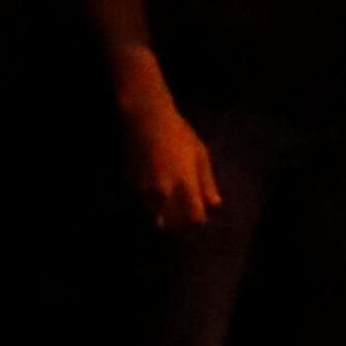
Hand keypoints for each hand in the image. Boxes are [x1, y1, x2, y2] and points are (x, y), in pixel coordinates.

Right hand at [115, 63, 221, 227]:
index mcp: (186, 183)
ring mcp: (146, 190)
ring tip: (170, 214)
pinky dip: (151, 206)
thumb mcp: (200, 153)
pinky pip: (143, 205)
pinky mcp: (131, 187)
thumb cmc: (179, 133)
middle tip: (184, 219)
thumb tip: (214, 204)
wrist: (146, 121)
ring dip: (165, 218)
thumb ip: (207, 181)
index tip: (199, 219)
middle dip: (181, 225)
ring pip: (156, 217)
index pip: (194, 217)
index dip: (197, 221)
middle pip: (174, 222)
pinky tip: (155, 198)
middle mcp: (165, 191)